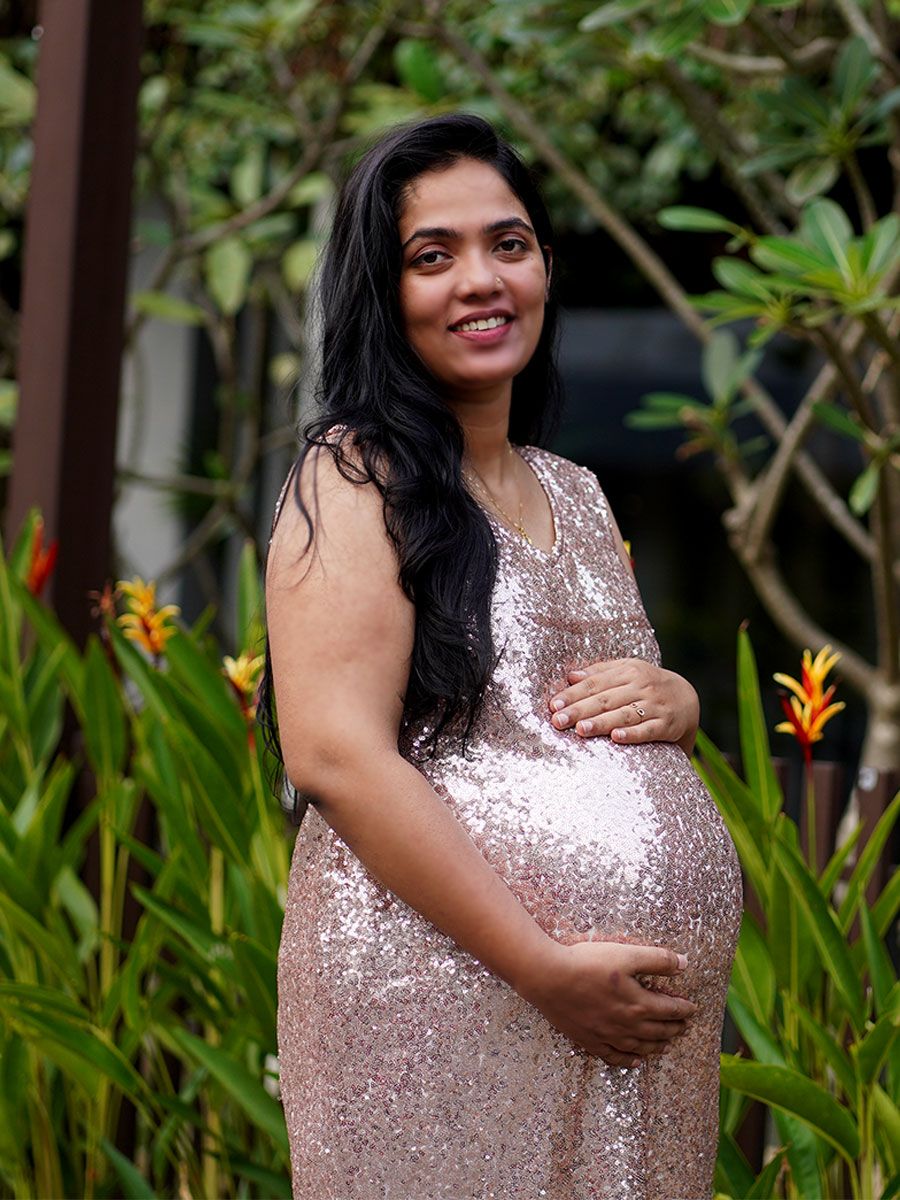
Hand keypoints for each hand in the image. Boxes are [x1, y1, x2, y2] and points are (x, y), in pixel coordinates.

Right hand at [516, 940, 697, 1067]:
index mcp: (638, 1004)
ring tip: (666, 1045)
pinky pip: (614, 1057)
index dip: (684, 1009)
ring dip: (656, 1046)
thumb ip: (657, 960)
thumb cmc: (586, 963)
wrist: (549, 978)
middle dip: (674, 1029)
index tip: (693, 1009)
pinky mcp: (589, 1040)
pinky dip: (628, 1061)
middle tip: (684, 1027)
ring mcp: (607, 1035)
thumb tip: (684, 963)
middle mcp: (626, 1025)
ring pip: (639, 1047)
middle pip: (657, 1031)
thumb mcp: (626, 954)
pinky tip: (635, 1061)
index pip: (669, 1010)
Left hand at [548, 658, 698, 752]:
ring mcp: (655, 706)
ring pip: (624, 715)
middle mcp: (642, 686)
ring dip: (601, 723)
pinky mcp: (667, 725)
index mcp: (629, 671)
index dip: (573, 694)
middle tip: (558, 721)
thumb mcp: (627, 670)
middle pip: (606, 699)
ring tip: (580, 730)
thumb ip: (600, 672)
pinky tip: (616, 738)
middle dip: (580, 710)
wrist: (687, 698)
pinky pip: (647, 730)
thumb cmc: (647, 684)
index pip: (595, 683)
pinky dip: (632, 734)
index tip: (554, 705)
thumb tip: (570, 676)